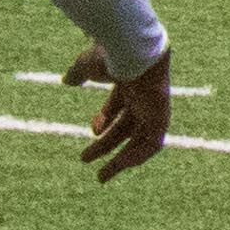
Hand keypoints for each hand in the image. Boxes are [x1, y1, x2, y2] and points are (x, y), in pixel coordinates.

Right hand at [70, 50, 173, 177]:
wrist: (133, 53)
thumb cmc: (110, 55)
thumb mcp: (87, 65)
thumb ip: (78, 73)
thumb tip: (67, 80)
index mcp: (128, 82)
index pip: (117, 107)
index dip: (103, 121)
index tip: (93, 131)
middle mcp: (142, 96)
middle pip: (125, 127)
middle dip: (106, 145)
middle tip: (85, 159)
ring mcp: (153, 107)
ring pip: (138, 140)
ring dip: (121, 158)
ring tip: (103, 176)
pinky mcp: (161, 118)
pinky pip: (153, 144)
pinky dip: (138, 156)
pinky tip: (122, 166)